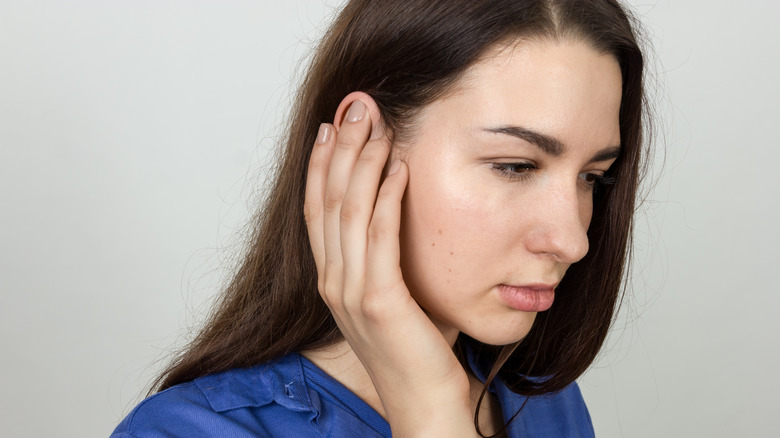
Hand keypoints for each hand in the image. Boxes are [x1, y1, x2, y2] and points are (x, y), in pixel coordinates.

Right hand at [303, 93, 477, 436]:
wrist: (425, 403)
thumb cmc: (415, 348)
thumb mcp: (392, 294)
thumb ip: (384, 257)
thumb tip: (398, 210)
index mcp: (332, 279)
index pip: (318, 210)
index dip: (322, 165)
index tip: (333, 125)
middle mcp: (333, 282)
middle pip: (329, 202)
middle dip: (341, 149)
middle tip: (354, 106)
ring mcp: (351, 292)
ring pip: (350, 213)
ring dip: (362, 163)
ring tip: (376, 124)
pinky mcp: (379, 301)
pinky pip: (380, 238)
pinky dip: (388, 199)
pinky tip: (399, 168)